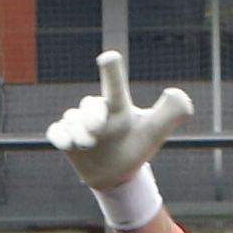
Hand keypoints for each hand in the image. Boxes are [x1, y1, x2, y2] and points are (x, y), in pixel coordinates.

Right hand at [48, 47, 193, 189]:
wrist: (116, 174)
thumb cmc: (136, 146)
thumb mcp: (155, 131)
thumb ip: (172, 112)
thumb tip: (176, 93)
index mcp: (118, 105)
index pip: (114, 83)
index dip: (111, 69)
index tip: (109, 58)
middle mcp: (97, 111)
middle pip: (89, 104)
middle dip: (92, 116)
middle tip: (97, 130)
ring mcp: (78, 124)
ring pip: (71, 119)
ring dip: (78, 131)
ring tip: (89, 144)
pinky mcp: (65, 138)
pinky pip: (56, 131)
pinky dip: (60, 136)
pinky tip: (67, 143)